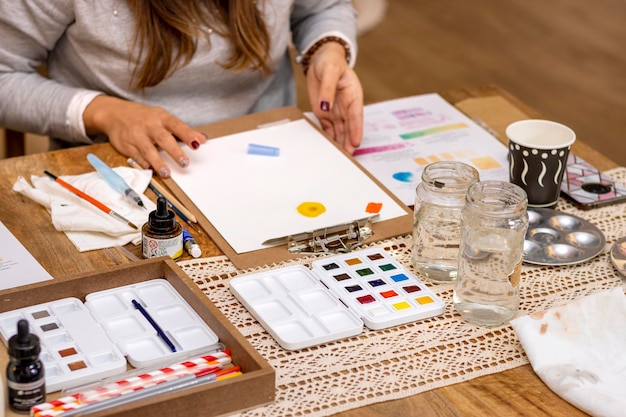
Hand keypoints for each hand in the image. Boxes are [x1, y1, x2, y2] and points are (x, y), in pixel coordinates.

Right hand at [82, 96, 206, 176]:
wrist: (115, 113)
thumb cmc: (145, 117)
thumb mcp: (164, 119)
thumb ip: (183, 130)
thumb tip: (202, 139)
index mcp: (162, 118)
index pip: (177, 126)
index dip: (187, 135)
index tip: (197, 144)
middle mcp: (150, 126)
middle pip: (163, 138)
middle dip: (174, 151)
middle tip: (184, 163)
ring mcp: (137, 135)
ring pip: (148, 150)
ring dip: (158, 162)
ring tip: (167, 173)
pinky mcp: (127, 145)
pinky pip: (136, 156)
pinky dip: (143, 164)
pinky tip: (150, 170)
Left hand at [306, 42, 363, 153]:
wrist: (321, 60)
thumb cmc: (330, 62)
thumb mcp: (330, 71)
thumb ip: (328, 89)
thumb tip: (326, 107)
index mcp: (353, 95)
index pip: (356, 116)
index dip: (356, 130)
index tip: (356, 142)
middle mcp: (346, 106)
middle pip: (349, 127)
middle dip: (349, 141)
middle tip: (348, 155)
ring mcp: (336, 111)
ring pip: (339, 131)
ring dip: (340, 142)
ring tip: (340, 156)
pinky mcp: (325, 113)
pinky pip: (328, 128)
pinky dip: (329, 138)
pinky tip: (329, 148)